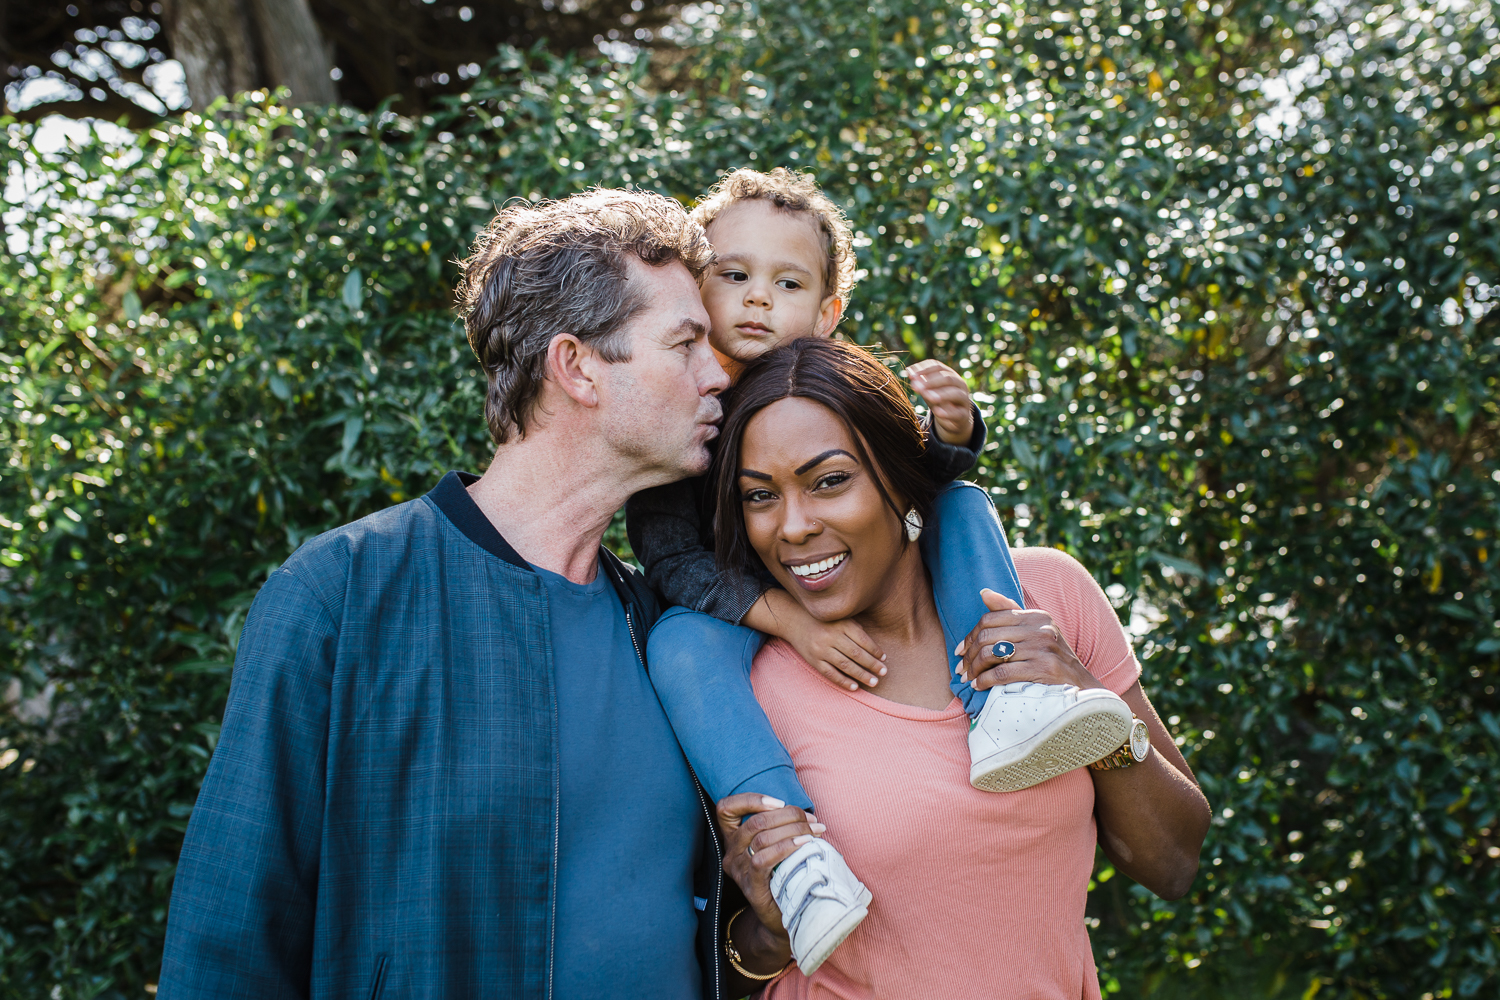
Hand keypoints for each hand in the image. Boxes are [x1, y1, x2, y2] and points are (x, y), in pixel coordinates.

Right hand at [717, 794, 822, 963]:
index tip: (779, 802)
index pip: (725, 808)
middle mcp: (731, 853)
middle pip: (754, 821)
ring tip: (815, 831)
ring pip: (761, 837)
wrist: (782, 919)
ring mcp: (738, 871)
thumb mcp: (775, 847)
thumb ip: (777, 828)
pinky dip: (786, 847)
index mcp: (733, 839)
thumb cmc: (784, 876)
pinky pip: (763, 860)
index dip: (750, 799)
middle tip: (811, 821)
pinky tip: (804, 844)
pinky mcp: (750, 886)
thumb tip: (803, 812)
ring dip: (793, 829)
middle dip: (787, 815)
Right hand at [785, 614, 888, 691]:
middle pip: (856, 654)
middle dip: (872, 665)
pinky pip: (830, 673)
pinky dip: (843, 681)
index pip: (863, 640)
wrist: (794, 620)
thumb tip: (874, 650)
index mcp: (841, 624)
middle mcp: (831, 636)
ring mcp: (821, 649)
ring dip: (861, 675)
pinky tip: (855, 687)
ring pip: (845, 665)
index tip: (884, 658)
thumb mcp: (840, 618)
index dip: (875, 650)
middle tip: (884, 673)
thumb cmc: (823, 620)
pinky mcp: (813, 660)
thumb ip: (855, 630)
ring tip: (874, 682)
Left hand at [905, 359, 974, 444]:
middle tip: (916, 387)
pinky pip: (957, 413)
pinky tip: (937, 412)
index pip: (938, 367)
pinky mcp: (963, 414)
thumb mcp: (929, 390)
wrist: (954, 418)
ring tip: (927, 396)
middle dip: (930, 382)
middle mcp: (959, 384)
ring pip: (955, 393)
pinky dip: (947, 412)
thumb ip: (920, 382)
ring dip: (940, 394)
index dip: (924, 369)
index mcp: (950, 374)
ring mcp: (964, 399)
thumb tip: (908, 371)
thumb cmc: (939, 400)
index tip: (911, 375)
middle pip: (947, 378)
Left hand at [954, 588, 1103, 691]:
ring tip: (968, 678)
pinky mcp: (1043, 669)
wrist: (1081, 686)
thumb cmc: (1053, 658)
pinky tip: (979, 686)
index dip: (970, 635)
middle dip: (969, 655)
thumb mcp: (1036, 631)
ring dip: (974, 669)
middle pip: (988, 636)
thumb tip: (983, 592)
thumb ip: (1010, 612)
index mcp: (1036, 616)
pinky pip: (1002, 672)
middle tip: (960, 668)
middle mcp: (1040, 628)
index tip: (960, 650)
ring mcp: (1042, 648)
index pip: (991, 618)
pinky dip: (985, 680)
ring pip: (992, 654)